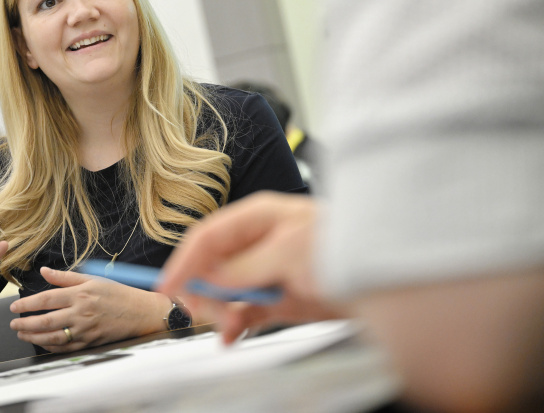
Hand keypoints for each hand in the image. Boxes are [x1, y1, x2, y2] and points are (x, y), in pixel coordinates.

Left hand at [10, 267, 171, 352]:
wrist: (140, 312)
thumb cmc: (117, 293)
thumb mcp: (92, 279)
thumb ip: (65, 277)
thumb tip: (44, 272)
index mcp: (80, 294)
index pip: (46, 299)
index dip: (27, 303)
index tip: (14, 306)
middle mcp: (81, 312)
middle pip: (45, 320)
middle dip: (25, 323)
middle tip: (13, 324)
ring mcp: (85, 330)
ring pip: (52, 337)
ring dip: (33, 337)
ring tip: (21, 334)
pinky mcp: (90, 342)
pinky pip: (65, 348)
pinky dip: (50, 347)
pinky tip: (41, 343)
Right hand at [158, 192, 341, 342]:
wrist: (389, 281)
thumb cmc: (346, 247)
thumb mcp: (291, 251)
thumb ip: (247, 265)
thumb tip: (212, 278)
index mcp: (258, 218)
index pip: (207, 237)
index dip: (184, 261)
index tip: (166, 286)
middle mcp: (257, 243)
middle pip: (210, 266)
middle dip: (202, 290)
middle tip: (201, 311)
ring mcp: (266, 272)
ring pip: (223, 293)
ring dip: (218, 311)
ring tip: (226, 326)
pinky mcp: (277, 299)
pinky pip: (243, 313)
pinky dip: (234, 326)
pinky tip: (230, 336)